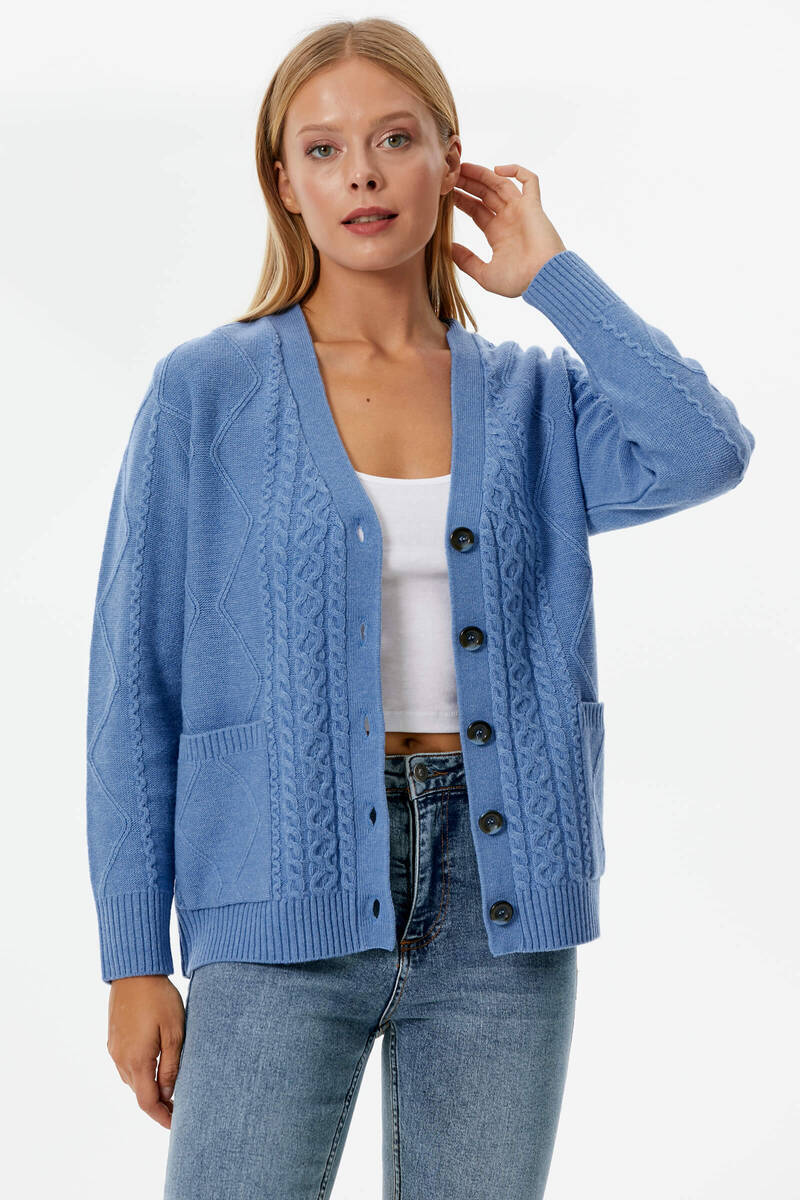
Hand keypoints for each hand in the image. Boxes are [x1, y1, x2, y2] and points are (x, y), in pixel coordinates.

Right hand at [106, 974, 185, 1129]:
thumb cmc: (158, 998)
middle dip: (158, 1104)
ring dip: (149, 1088)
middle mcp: (121, 1060)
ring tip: (171, 1088)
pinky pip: (127, 1066)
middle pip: (139, 1093)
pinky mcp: (114, 1040)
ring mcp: (115, 1050)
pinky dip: (141, 1073)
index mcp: (137, 1061)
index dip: (161, 1117)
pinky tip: (155, 1066)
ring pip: (132, 1080)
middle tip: (180, 1107)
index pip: (147, 1102)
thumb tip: (169, 1093)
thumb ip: (171, 1065)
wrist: (134, 972)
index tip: (176, 1124)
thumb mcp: (174, 1031)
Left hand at [450, 162, 566, 297]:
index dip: (462, 200)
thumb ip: (467, 262)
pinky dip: (517, 171)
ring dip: (482, 174)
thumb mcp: (485, 275)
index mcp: (498, 234)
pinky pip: (530, 181)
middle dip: (469, 183)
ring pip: (500, 184)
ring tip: (463, 167)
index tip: (447, 193)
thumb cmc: (518, 281)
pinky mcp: (533, 206)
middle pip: (486, 194)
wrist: (542, 279)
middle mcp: (509, 219)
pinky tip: (497, 170)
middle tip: (451, 174)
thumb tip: (450, 249)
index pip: (477, 210)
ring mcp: (521, 211)